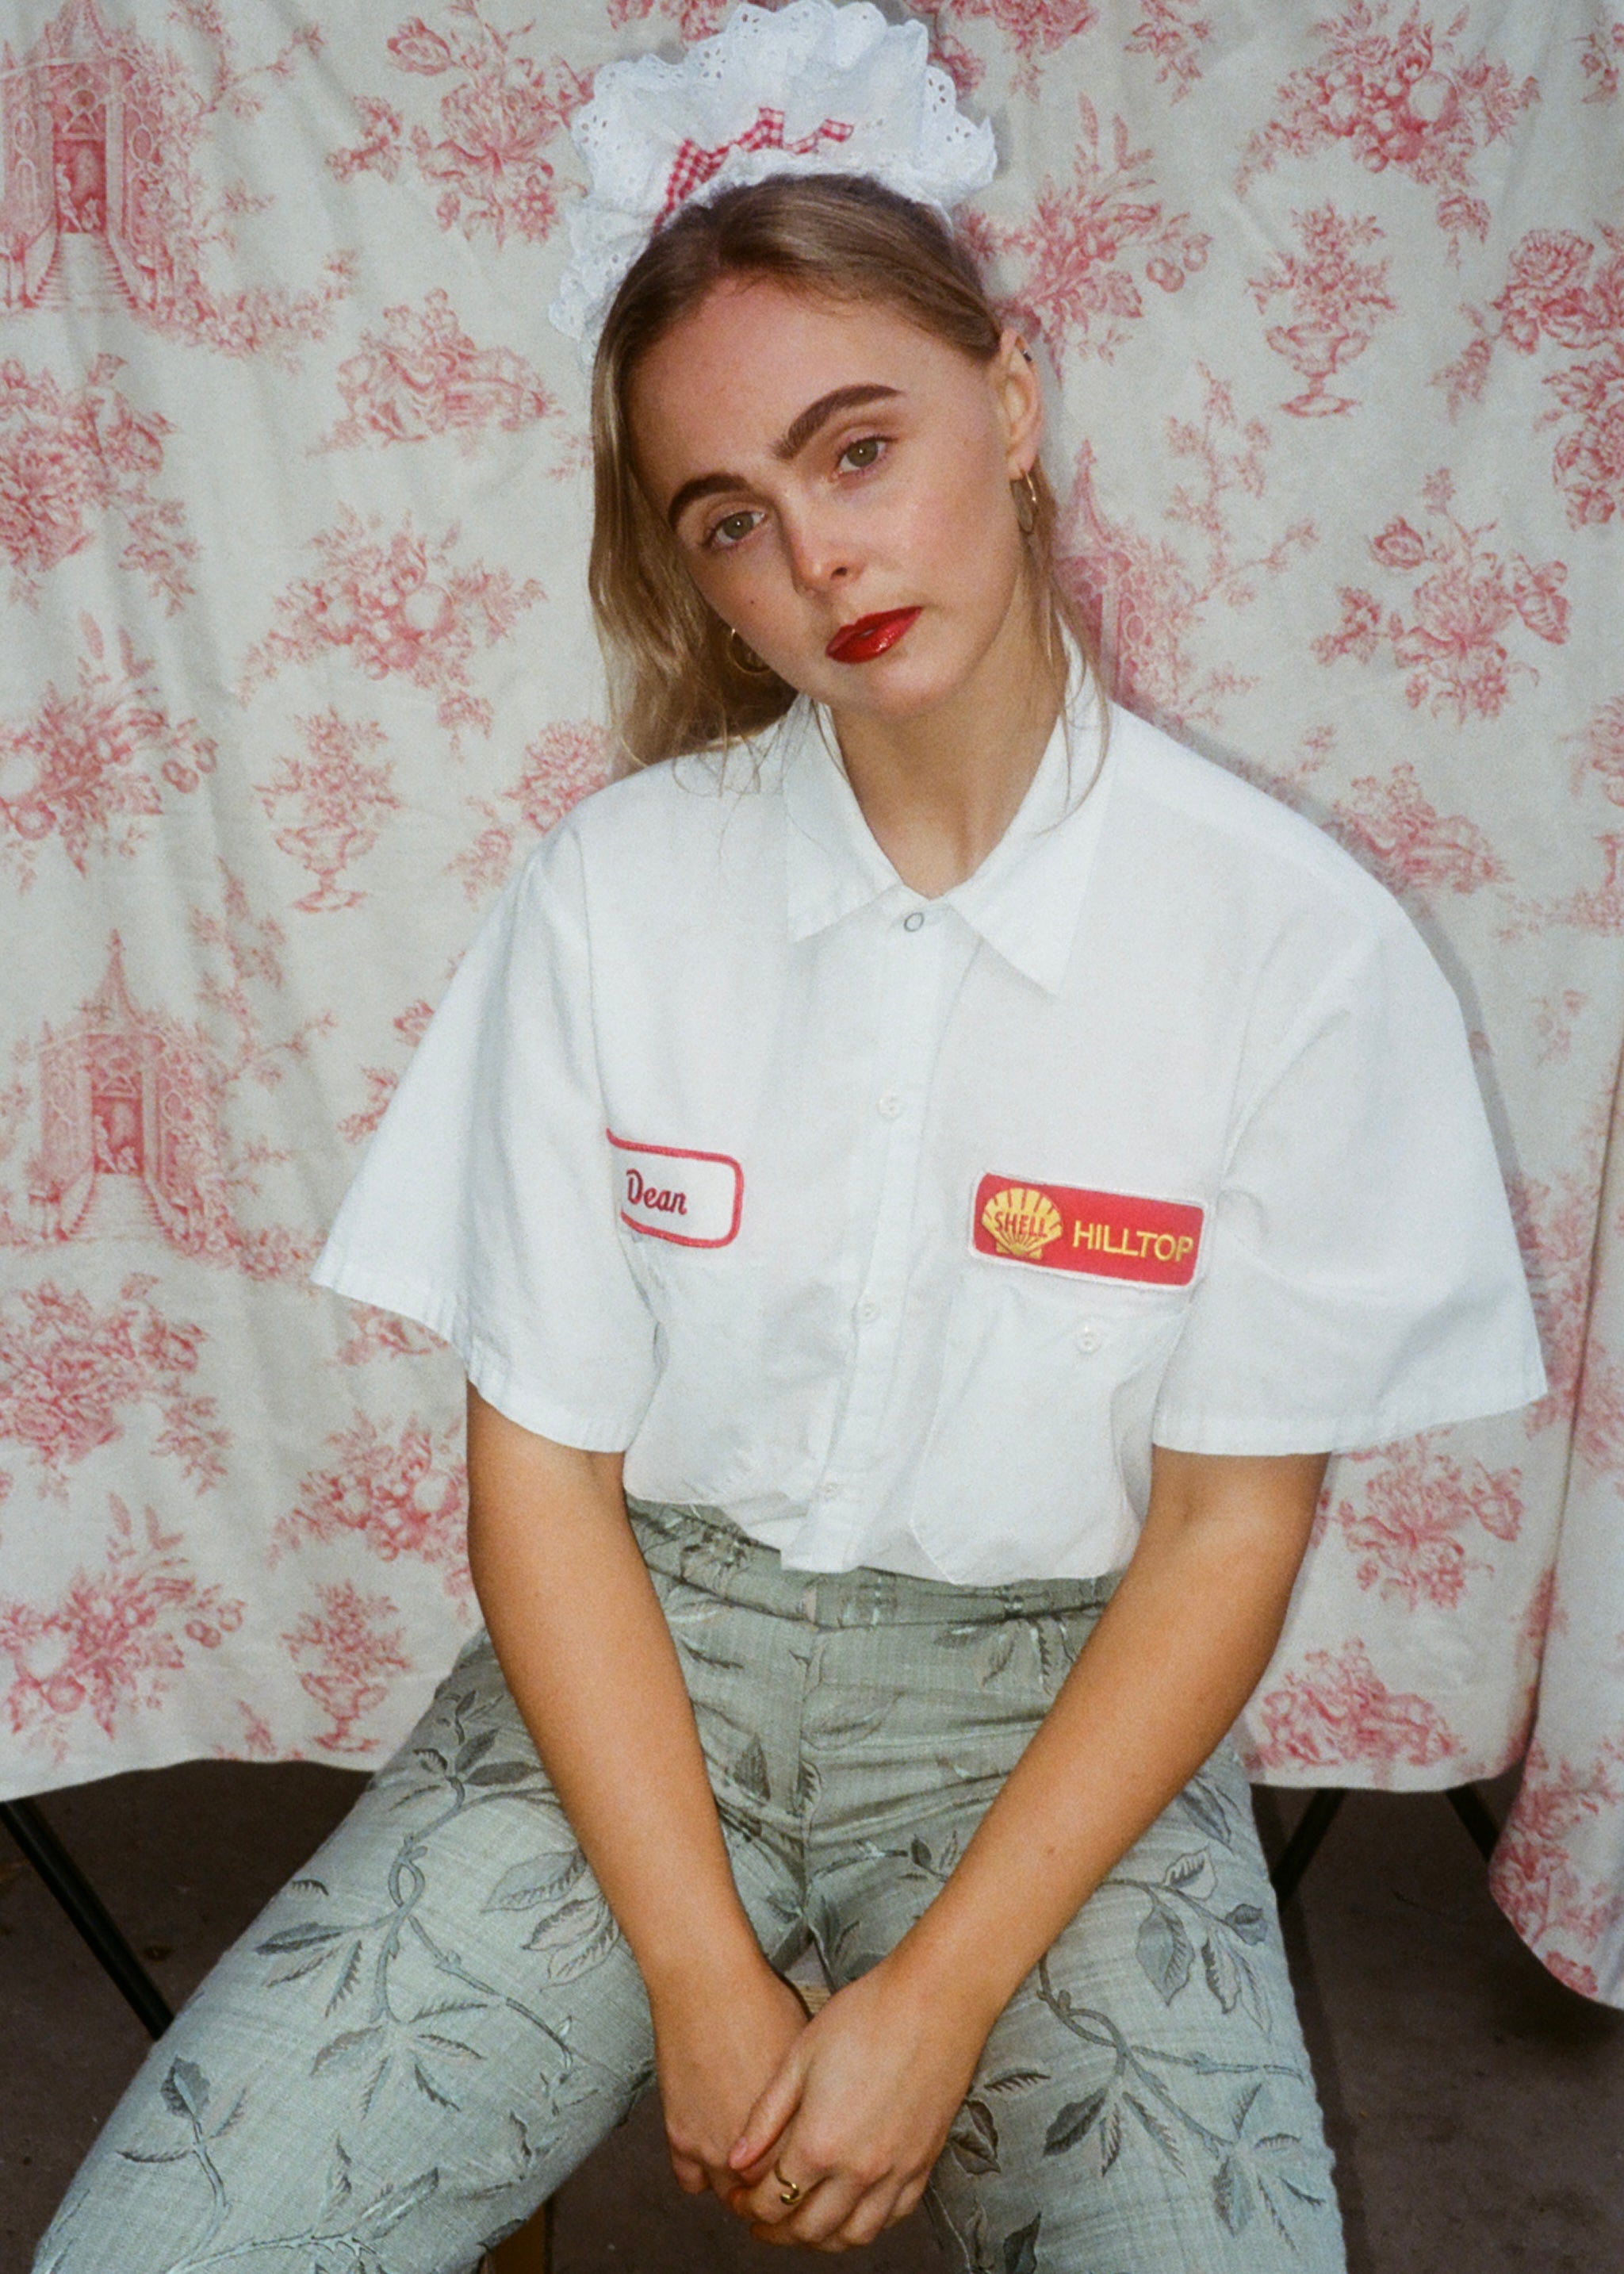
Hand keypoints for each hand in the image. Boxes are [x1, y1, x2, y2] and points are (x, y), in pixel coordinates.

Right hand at [651, 1961, 810, 2206]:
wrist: (707, 1984)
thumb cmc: (762, 2005)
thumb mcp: (803, 2057)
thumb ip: (807, 2104)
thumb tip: (819, 2120)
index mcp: (792, 2132)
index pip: (800, 2181)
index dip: (801, 2177)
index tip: (800, 2171)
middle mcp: (756, 2152)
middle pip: (765, 2197)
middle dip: (770, 2189)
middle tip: (771, 2174)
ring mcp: (714, 2148)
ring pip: (728, 2194)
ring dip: (735, 2184)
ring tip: (742, 2164)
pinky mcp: (680, 2138)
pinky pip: (690, 2181)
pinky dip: (700, 2170)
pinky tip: (710, 2146)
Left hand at [724, 1954, 989, 2250]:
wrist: (933, 2000)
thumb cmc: (864, 2016)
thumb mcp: (800, 2057)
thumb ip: (766, 2117)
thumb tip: (736, 2160)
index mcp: (820, 2143)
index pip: (773, 2202)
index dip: (747, 2206)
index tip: (737, 2198)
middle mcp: (859, 2170)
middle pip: (810, 2230)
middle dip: (777, 2231)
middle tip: (760, 2219)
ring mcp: (897, 2171)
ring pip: (854, 2235)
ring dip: (822, 2239)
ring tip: (802, 2222)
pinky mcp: (924, 2163)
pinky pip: (893, 2216)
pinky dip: (867, 2224)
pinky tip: (852, 2207)